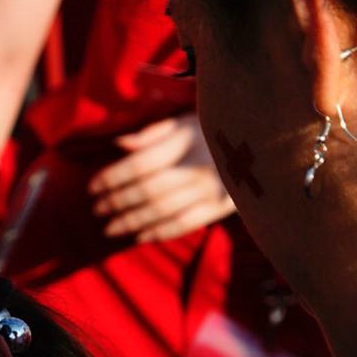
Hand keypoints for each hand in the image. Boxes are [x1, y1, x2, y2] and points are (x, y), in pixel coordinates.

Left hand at [88, 112, 235, 242]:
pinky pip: (185, 224)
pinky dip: (160, 232)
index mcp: (188, 140)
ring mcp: (211, 190)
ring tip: (110, 228)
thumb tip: (118, 144)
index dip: (113, 177)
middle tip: (97, 209)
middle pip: (149, 190)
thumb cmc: (215, 129)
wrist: (264, 144)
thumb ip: (153, 133)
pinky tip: (140, 236)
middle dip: (118, 202)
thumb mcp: (187, 120)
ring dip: (133, 221)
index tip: (93, 187)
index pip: (141, 164)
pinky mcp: (221, 208)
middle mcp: (198, 167)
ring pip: (164, 211)